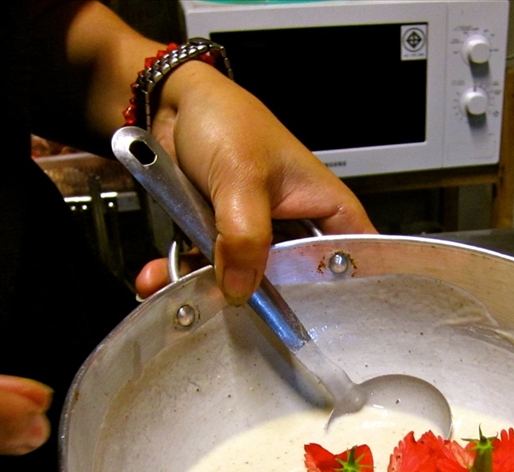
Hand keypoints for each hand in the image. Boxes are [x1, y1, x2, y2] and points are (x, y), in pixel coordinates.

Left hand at [146, 60, 375, 303]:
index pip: (356, 262)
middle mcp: (298, 228)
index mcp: (328, 209)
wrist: (168, 105)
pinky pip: (208, 270)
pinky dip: (182, 275)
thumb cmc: (226, 118)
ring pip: (246, 281)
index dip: (343, 298)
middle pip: (297, 284)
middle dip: (264, 303)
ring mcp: (259, 236)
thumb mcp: (242, 176)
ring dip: (209, 291)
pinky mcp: (223, 238)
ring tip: (184, 296)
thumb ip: (245, 236)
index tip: (314, 323)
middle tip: (240, 313)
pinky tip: (157, 277)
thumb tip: (242, 288)